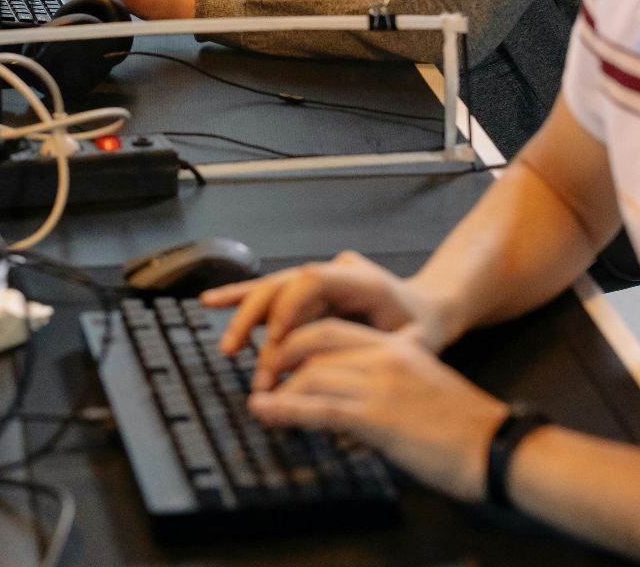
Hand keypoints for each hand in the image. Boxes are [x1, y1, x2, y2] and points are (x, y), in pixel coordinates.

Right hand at [200, 251, 450, 383]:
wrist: (427, 310)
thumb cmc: (423, 327)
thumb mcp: (416, 341)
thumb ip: (387, 350)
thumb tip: (354, 366)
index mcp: (363, 280)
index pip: (312, 280)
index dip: (287, 308)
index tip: (272, 341)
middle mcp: (335, 273)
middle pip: (284, 284)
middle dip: (255, 318)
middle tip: (237, 353)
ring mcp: (319, 280)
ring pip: (272, 289)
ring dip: (244, 316)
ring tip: (225, 344)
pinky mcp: (307, 294)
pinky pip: (271, 295)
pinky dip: (242, 299)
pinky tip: (213, 302)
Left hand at [247, 320, 508, 503]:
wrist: (496, 447)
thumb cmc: (467, 426)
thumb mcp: (427, 385)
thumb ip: (393, 378)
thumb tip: (360, 395)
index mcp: (398, 347)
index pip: (336, 329)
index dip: (300, 338)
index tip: (280, 354)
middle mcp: (386, 357)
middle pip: (316, 340)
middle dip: (281, 354)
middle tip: (262, 373)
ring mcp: (380, 386)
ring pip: (312, 373)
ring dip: (276, 388)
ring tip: (257, 401)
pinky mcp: (376, 417)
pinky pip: (318, 407)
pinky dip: (284, 409)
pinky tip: (265, 412)